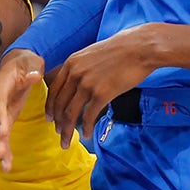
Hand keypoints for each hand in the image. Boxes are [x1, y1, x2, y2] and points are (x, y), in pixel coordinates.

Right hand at [0, 48, 43, 172]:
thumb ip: (32, 70)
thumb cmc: (25, 62)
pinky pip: (2, 135)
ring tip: (5, 164)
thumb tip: (35, 76)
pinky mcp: (3, 118)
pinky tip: (8, 164)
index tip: (2, 130)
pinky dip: (4, 148)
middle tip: (0, 152)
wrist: (18, 64)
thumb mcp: (31, 62)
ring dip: (0, 147)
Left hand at [44, 24, 157, 146]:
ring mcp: (87, 84)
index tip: (50, 118)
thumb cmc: (120, 50)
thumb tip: (76, 83)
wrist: (139, 48)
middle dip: (58, 122)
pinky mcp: (101, 94)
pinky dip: (86, 128)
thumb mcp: (91, 54)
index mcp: (71, 63)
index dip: (50, 107)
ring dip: (67, 130)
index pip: (54, 90)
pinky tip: (87, 134)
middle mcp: (75, 74)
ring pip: (70, 113)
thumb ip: (80, 68)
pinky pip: (89, 116)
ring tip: (67, 141)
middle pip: (60, 104)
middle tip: (59, 134)